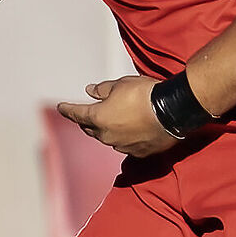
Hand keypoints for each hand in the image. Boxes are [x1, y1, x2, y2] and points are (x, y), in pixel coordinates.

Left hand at [58, 76, 178, 157]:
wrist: (173, 110)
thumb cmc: (146, 95)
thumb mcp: (121, 85)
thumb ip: (102, 90)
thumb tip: (91, 91)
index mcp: (97, 118)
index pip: (76, 114)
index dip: (67, 110)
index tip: (62, 108)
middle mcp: (106, 135)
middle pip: (90, 129)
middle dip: (87, 121)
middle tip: (87, 113)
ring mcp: (122, 146)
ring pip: (107, 138)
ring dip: (107, 130)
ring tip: (115, 119)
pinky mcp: (138, 152)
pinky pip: (126, 145)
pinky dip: (124, 138)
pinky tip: (131, 131)